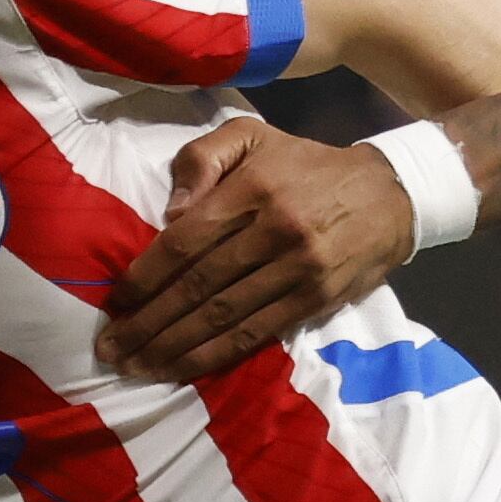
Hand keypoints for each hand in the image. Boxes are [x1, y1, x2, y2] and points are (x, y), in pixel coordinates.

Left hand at [99, 121, 417, 380]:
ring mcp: (298, 270)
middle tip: (111, 349)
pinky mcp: (316, 300)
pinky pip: (257, 334)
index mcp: (253, 189)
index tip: (115, 303)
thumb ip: (203, 157)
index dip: (145, 277)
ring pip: (224, 317)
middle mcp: (274, 231)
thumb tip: (170, 212)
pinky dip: (216, 355)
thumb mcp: (253, 134)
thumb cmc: (305, 165)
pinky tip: (184, 368)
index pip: (186, 241)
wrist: (389, 193)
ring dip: (174, 348)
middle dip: (149, 323)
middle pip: (198, 287)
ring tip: (136, 366)